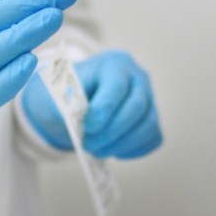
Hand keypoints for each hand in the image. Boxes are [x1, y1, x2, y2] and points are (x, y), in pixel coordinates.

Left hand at [22, 51, 161, 158]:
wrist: (80, 95)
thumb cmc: (71, 92)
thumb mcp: (62, 92)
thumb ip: (69, 104)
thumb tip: (77, 122)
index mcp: (114, 64)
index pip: (117, 86)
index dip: (103, 110)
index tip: (87, 128)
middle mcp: (137, 77)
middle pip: (136, 107)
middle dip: (111, 132)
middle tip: (88, 145)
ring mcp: (150, 97)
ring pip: (149, 125)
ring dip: (122, 144)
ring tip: (97, 151)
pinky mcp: (152, 117)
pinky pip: (153, 138)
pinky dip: (135, 149)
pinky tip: (114, 150)